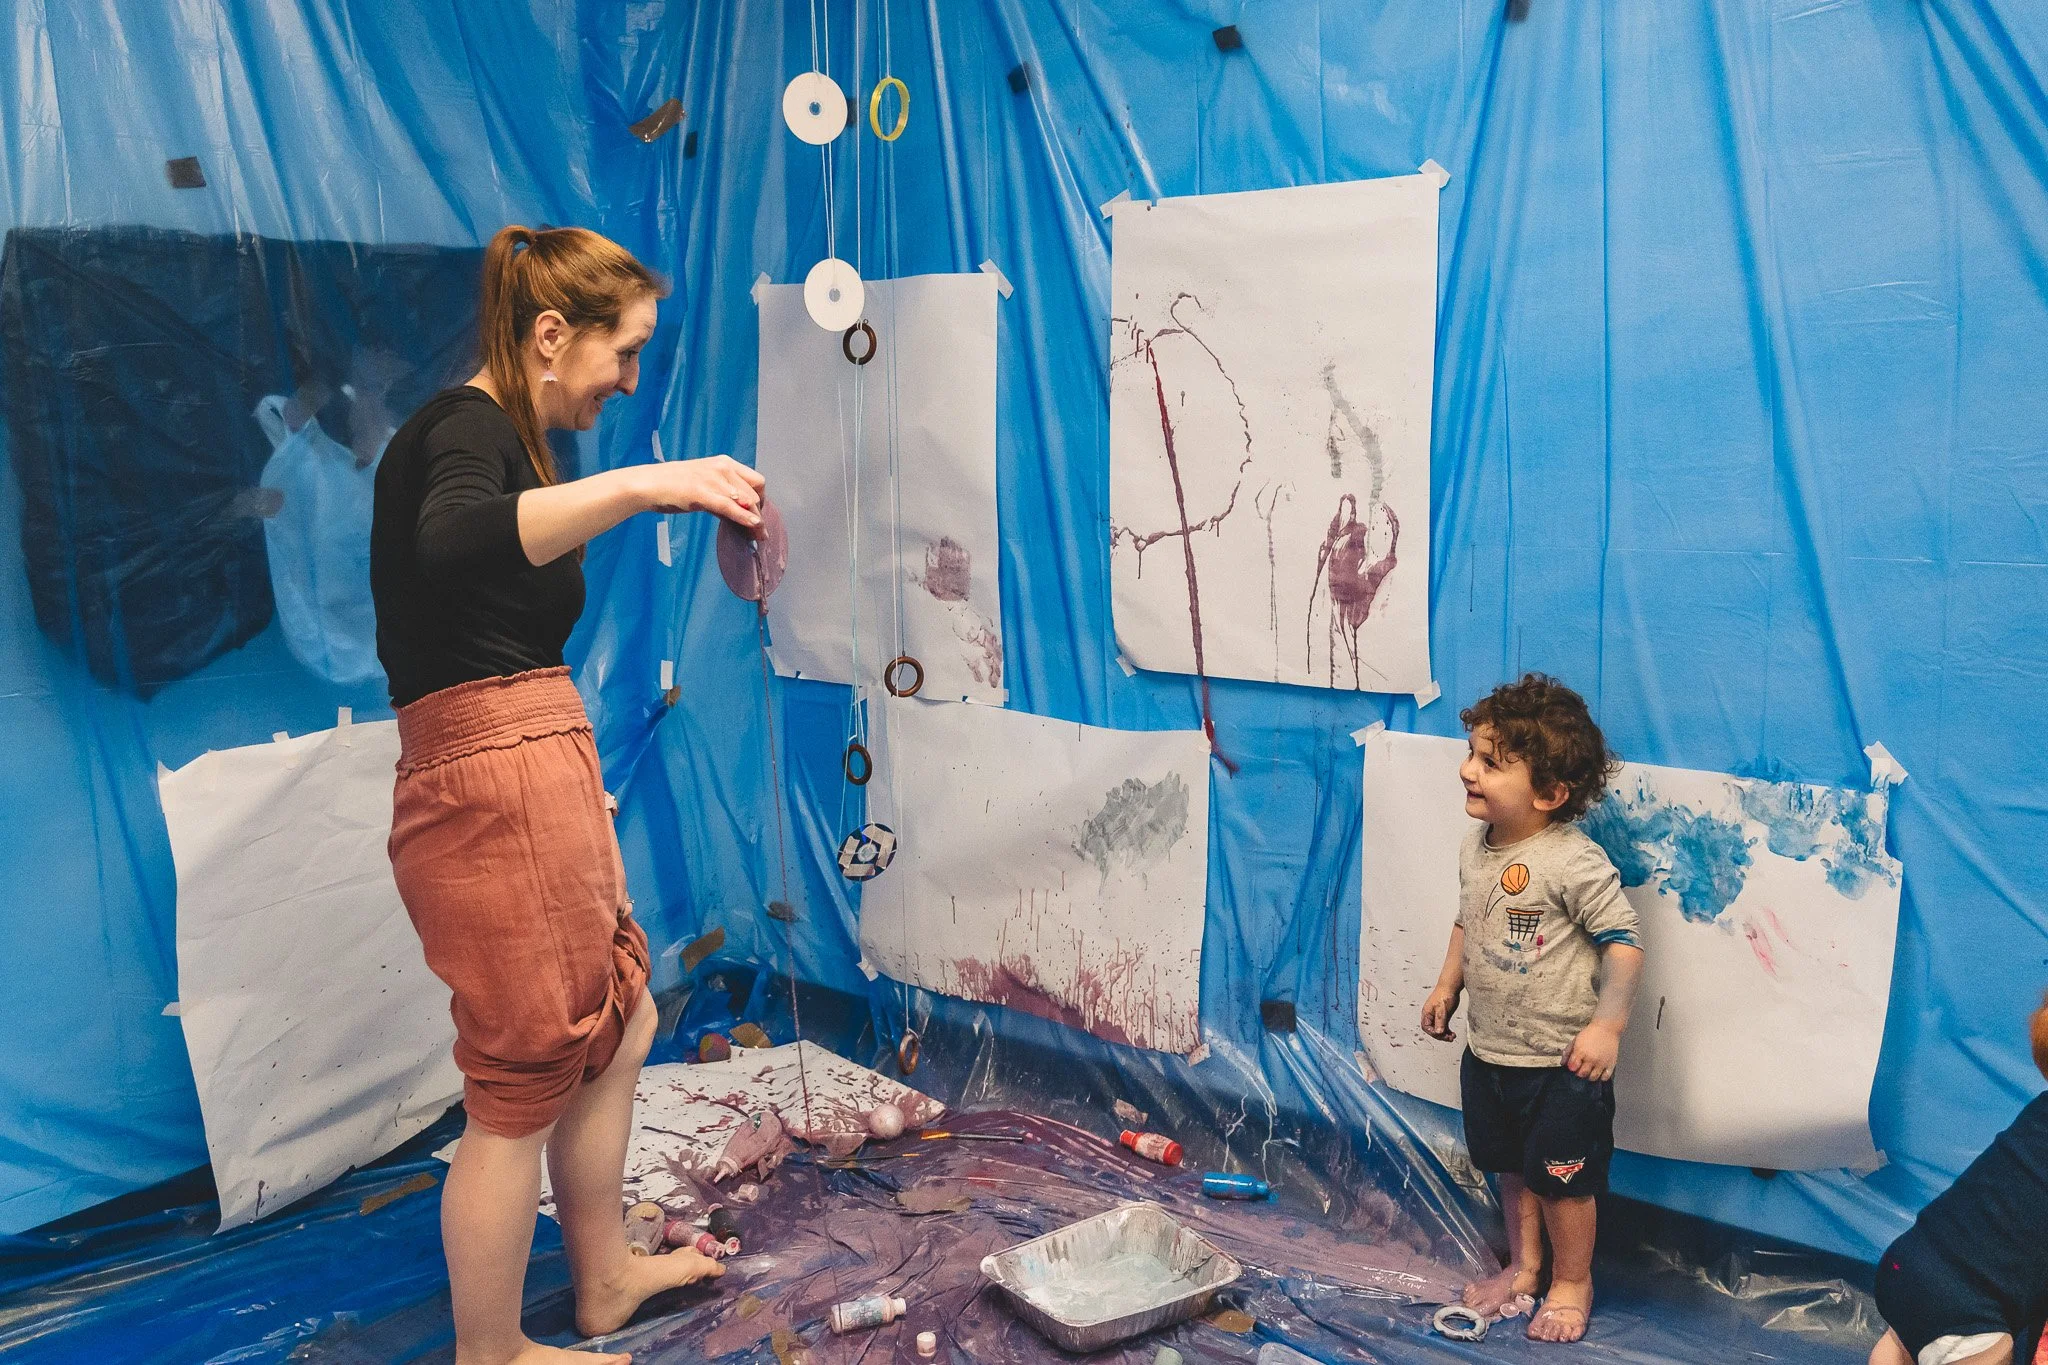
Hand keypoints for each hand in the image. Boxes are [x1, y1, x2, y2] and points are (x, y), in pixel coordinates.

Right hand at [642, 455, 764, 529]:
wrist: (649, 484)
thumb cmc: (675, 485)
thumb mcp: (705, 483)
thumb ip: (724, 496)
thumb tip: (742, 514)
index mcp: (725, 463)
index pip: (757, 481)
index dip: (761, 500)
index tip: (757, 514)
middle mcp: (723, 468)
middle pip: (755, 493)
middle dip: (759, 513)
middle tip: (757, 531)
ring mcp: (713, 479)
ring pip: (747, 501)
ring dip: (755, 520)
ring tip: (758, 536)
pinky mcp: (702, 493)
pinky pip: (730, 507)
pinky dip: (744, 517)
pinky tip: (753, 526)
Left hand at [666, 1247, 724, 1282]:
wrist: (669, 1274)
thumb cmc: (689, 1265)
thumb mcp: (708, 1265)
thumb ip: (716, 1267)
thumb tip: (723, 1270)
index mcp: (692, 1249)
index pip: (701, 1255)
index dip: (706, 1263)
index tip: (710, 1272)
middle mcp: (681, 1255)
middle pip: (692, 1263)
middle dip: (697, 1271)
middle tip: (702, 1280)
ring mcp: (672, 1264)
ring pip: (684, 1271)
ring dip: (689, 1278)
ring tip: (693, 1286)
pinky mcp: (667, 1275)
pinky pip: (677, 1280)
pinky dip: (681, 1284)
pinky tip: (684, 1288)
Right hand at [1421, 985, 1459, 1041]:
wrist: (1451, 986)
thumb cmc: (1445, 995)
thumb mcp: (1442, 1009)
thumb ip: (1440, 1020)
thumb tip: (1438, 1032)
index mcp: (1427, 1013)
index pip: (1426, 1027)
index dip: (1433, 1033)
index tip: (1442, 1034)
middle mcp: (1430, 1016)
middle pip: (1432, 1030)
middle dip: (1440, 1035)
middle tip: (1449, 1038)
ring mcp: (1437, 1016)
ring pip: (1438, 1029)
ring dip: (1444, 1035)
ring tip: (1453, 1037)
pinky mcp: (1443, 1016)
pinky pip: (1443, 1027)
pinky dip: (1447, 1031)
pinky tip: (1453, 1033)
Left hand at [1565, 1020, 1621, 1080]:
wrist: (1606, 1028)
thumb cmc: (1589, 1033)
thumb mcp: (1575, 1040)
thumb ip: (1568, 1052)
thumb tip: (1563, 1064)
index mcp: (1581, 1052)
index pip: (1572, 1067)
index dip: (1571, 1067)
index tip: (1573, 1065)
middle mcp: (1591, 1059)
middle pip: (1582, 1074)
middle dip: (1579, 1072)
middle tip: (1581, 1068)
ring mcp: (1601, 1063)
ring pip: (1593, 1077)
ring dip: (1589, 1076)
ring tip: (1589, 1070)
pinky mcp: (1611, 1065)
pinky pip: (1605, 1077)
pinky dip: (1601, 1077)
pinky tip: (1599, 1072)